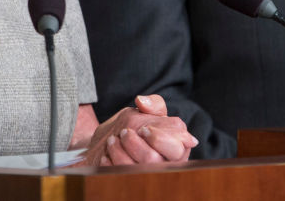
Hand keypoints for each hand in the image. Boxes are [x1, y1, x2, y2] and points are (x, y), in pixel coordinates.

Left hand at [83, 95, 197, 165]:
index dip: (159, 138)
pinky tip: (107, 154)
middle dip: (135, 143)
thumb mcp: (149, 113)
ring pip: (133, 169)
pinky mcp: (128, 182)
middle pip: (152, 159)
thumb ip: (154, 104)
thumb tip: (142, 101)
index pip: (177, 148)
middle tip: (124, 132)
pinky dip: (109, 162)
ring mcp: (145, 176)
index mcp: (176, 150)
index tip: (144, 129)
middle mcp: (163, 167)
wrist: (111, 143)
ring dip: (119, 150)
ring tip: (112, 140)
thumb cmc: (138, 128)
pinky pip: (117, 175)